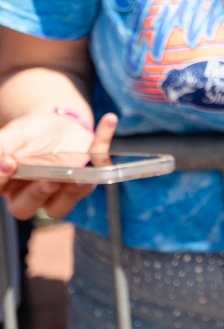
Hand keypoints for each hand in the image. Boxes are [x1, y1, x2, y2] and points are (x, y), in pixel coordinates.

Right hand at [0, 110, 117, 219]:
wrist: (56, 122)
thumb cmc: (29, 134)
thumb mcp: (14, 134)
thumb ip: (2, 146)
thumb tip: (1, 161)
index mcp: (9, 184)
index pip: (2, 189)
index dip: (3, 181)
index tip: (9, 164)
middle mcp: (32, 193)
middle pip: (27, 207)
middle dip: (37, 195)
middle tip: (48, 182)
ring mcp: (61, 189)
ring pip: (62, 204)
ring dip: (72, 192)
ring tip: (79, 178)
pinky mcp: (88, 176)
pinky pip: (100, 168)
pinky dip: (103, 143)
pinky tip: (108, 121)